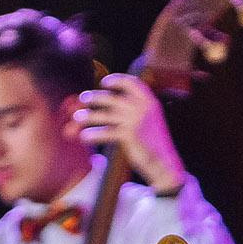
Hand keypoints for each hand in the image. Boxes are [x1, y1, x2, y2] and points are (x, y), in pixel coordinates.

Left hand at [69, 73, 187, 192]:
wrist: (164, 163)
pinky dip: (93, 134)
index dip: (116, 80)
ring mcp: (135, 120)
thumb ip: (135, 109)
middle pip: (111, 98)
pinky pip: (105, 132)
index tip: (104, 83)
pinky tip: (84, 137)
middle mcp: (142, 108)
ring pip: (104, 115)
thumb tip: (112, 101)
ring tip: (78, 118)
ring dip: (88, 116)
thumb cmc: (154, 142)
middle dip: (95, 97)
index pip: (131, 83)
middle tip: (84, 98)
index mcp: (149, 101)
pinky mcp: (128, 135)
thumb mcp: (150, 119)